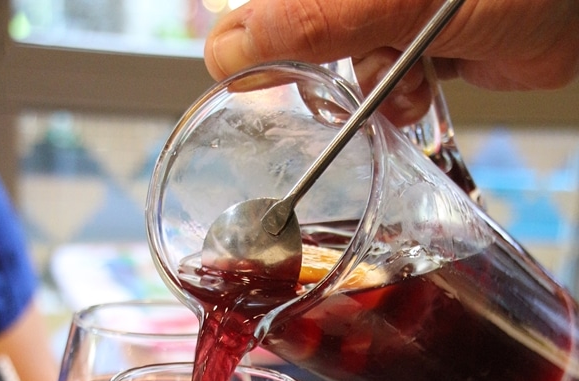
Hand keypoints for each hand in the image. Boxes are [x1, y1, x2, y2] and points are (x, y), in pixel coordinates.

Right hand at [204, 0, 578, 124]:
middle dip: (321, 66)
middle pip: (306, 30)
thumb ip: (315, 17)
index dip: (251, 29)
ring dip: (371, 89)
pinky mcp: (417, 44)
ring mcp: (391, 14)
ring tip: (406, 87)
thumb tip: (233, 44)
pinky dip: (398, 100)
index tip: (231, 69)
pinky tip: (421, 94)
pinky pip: (383, 82)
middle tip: (319, 86)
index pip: (278, 0)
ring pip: (345, 62)